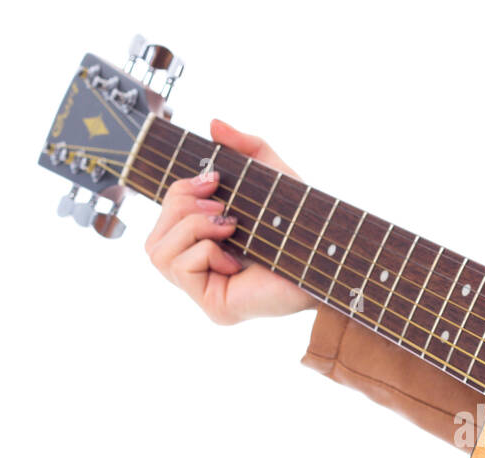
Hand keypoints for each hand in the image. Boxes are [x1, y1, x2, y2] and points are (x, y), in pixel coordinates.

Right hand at [143, 119, 314, 324]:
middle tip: (223, 207)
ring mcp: (205, 294)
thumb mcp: (272, 176)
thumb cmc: (305, 224)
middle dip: (182, 207)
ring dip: (192, 227)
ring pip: (158, 252)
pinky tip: (235, 258)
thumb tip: (213, 123)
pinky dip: (205, 250)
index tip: (212, 179)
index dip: (177, 193)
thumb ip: (246, 147)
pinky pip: (181, 268)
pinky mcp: (215, 308)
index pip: (164, 222)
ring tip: (230, 227)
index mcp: (205, 246)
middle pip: (153, 237)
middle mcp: (200, 273)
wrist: (331, 258)